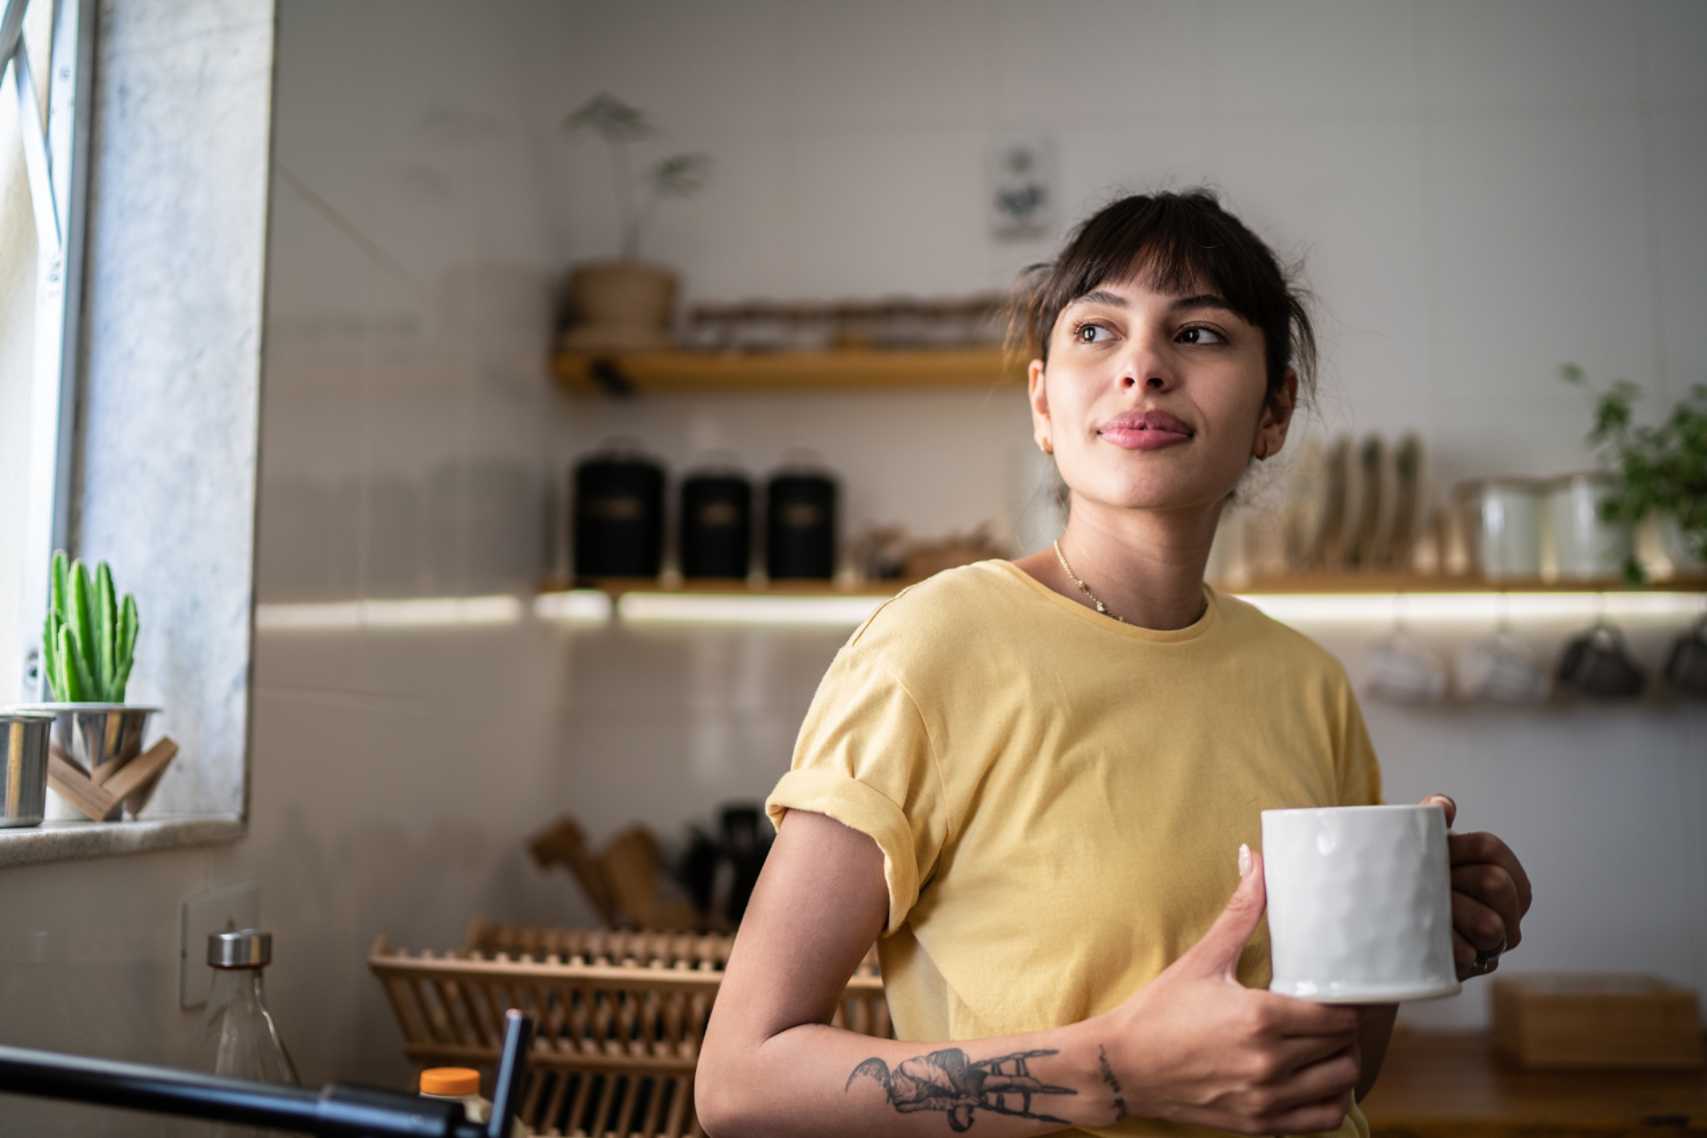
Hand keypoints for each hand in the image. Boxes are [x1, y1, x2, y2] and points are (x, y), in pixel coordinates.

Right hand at [1101, 845, 1361, 1135]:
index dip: (1347, 1005)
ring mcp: (1265, 1098)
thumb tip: (1256, 859)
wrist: (1122, 1066)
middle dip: (1345, 1031)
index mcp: (1260, 1018)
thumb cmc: (1159, 1011)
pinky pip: (1322, 1120)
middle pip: (1344, 1048)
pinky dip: (1331, 1101)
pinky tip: (1318, 1081)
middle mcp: (1269, 1062)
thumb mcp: (1203, 958)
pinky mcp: (1259, 1123)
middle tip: (1333, 1014)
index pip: (1339, 1016)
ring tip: (1327, 1046)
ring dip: (1342, 1064)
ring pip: (1340, 1084)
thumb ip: (1240, 912)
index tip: (1339, 994)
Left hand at [1419, 794, 1532, 980]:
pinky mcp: (1472, 968)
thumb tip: (1443, 805)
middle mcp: (1504, 909)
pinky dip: (1455, 949)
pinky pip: (1472, 957)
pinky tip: (1441, 946)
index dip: (1460, 846)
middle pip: (1497, 884)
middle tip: (1436, 882)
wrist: (1380, 921)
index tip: (1434, 850)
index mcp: (1498, 871)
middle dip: (1463, 879)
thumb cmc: (1409, 876)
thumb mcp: (1419, 846)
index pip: (1492, 850)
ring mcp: (1492, 941)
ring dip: (1462, 914)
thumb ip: (1430, 819)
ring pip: (1491, 925)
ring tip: (1435, 911)